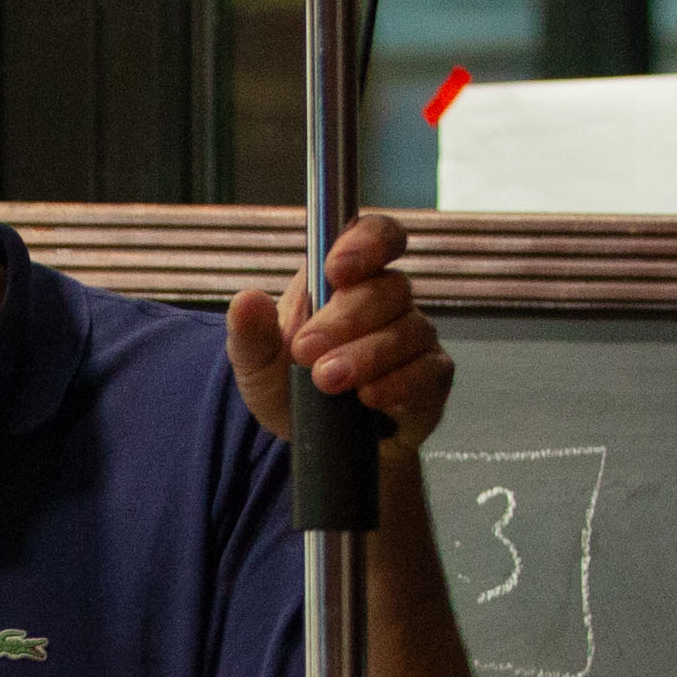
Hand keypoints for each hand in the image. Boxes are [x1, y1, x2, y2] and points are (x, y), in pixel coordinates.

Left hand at [225, 211, 455, 465]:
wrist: (313, 441)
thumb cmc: (289, 386)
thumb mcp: (255, 362)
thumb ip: (250, 333)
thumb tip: (246, 301)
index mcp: (347, 278)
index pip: (378, 235)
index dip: (366, 243)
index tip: (336, 269)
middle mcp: (388, 300)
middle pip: (388, 288)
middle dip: (345, 319)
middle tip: (306, 350)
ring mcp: (414, 338)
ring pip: (408, 332)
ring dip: (365, 356)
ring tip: (326, 381)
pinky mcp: (430, 379)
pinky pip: (426, 373)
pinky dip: (396, 384)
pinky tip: (367, 397)